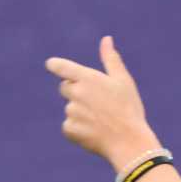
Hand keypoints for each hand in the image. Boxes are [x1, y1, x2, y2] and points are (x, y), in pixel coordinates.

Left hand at [45, 36, 152, 165]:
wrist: (129, 141)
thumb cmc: (129, 109)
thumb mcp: (123, 81)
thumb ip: (111, 59)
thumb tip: (106, 39)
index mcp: (88, 78)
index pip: (61, 67)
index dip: (55, 65)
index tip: (51, 64)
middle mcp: (76, 93)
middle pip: (65, 87)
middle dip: (76, 91)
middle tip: (97, 101)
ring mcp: (72, 112)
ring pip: (70, 108)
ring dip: (80, 112)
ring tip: (101, 120)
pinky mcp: (70, 129)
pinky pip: (69, 126)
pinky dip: (79, 128)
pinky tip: (95, 131)